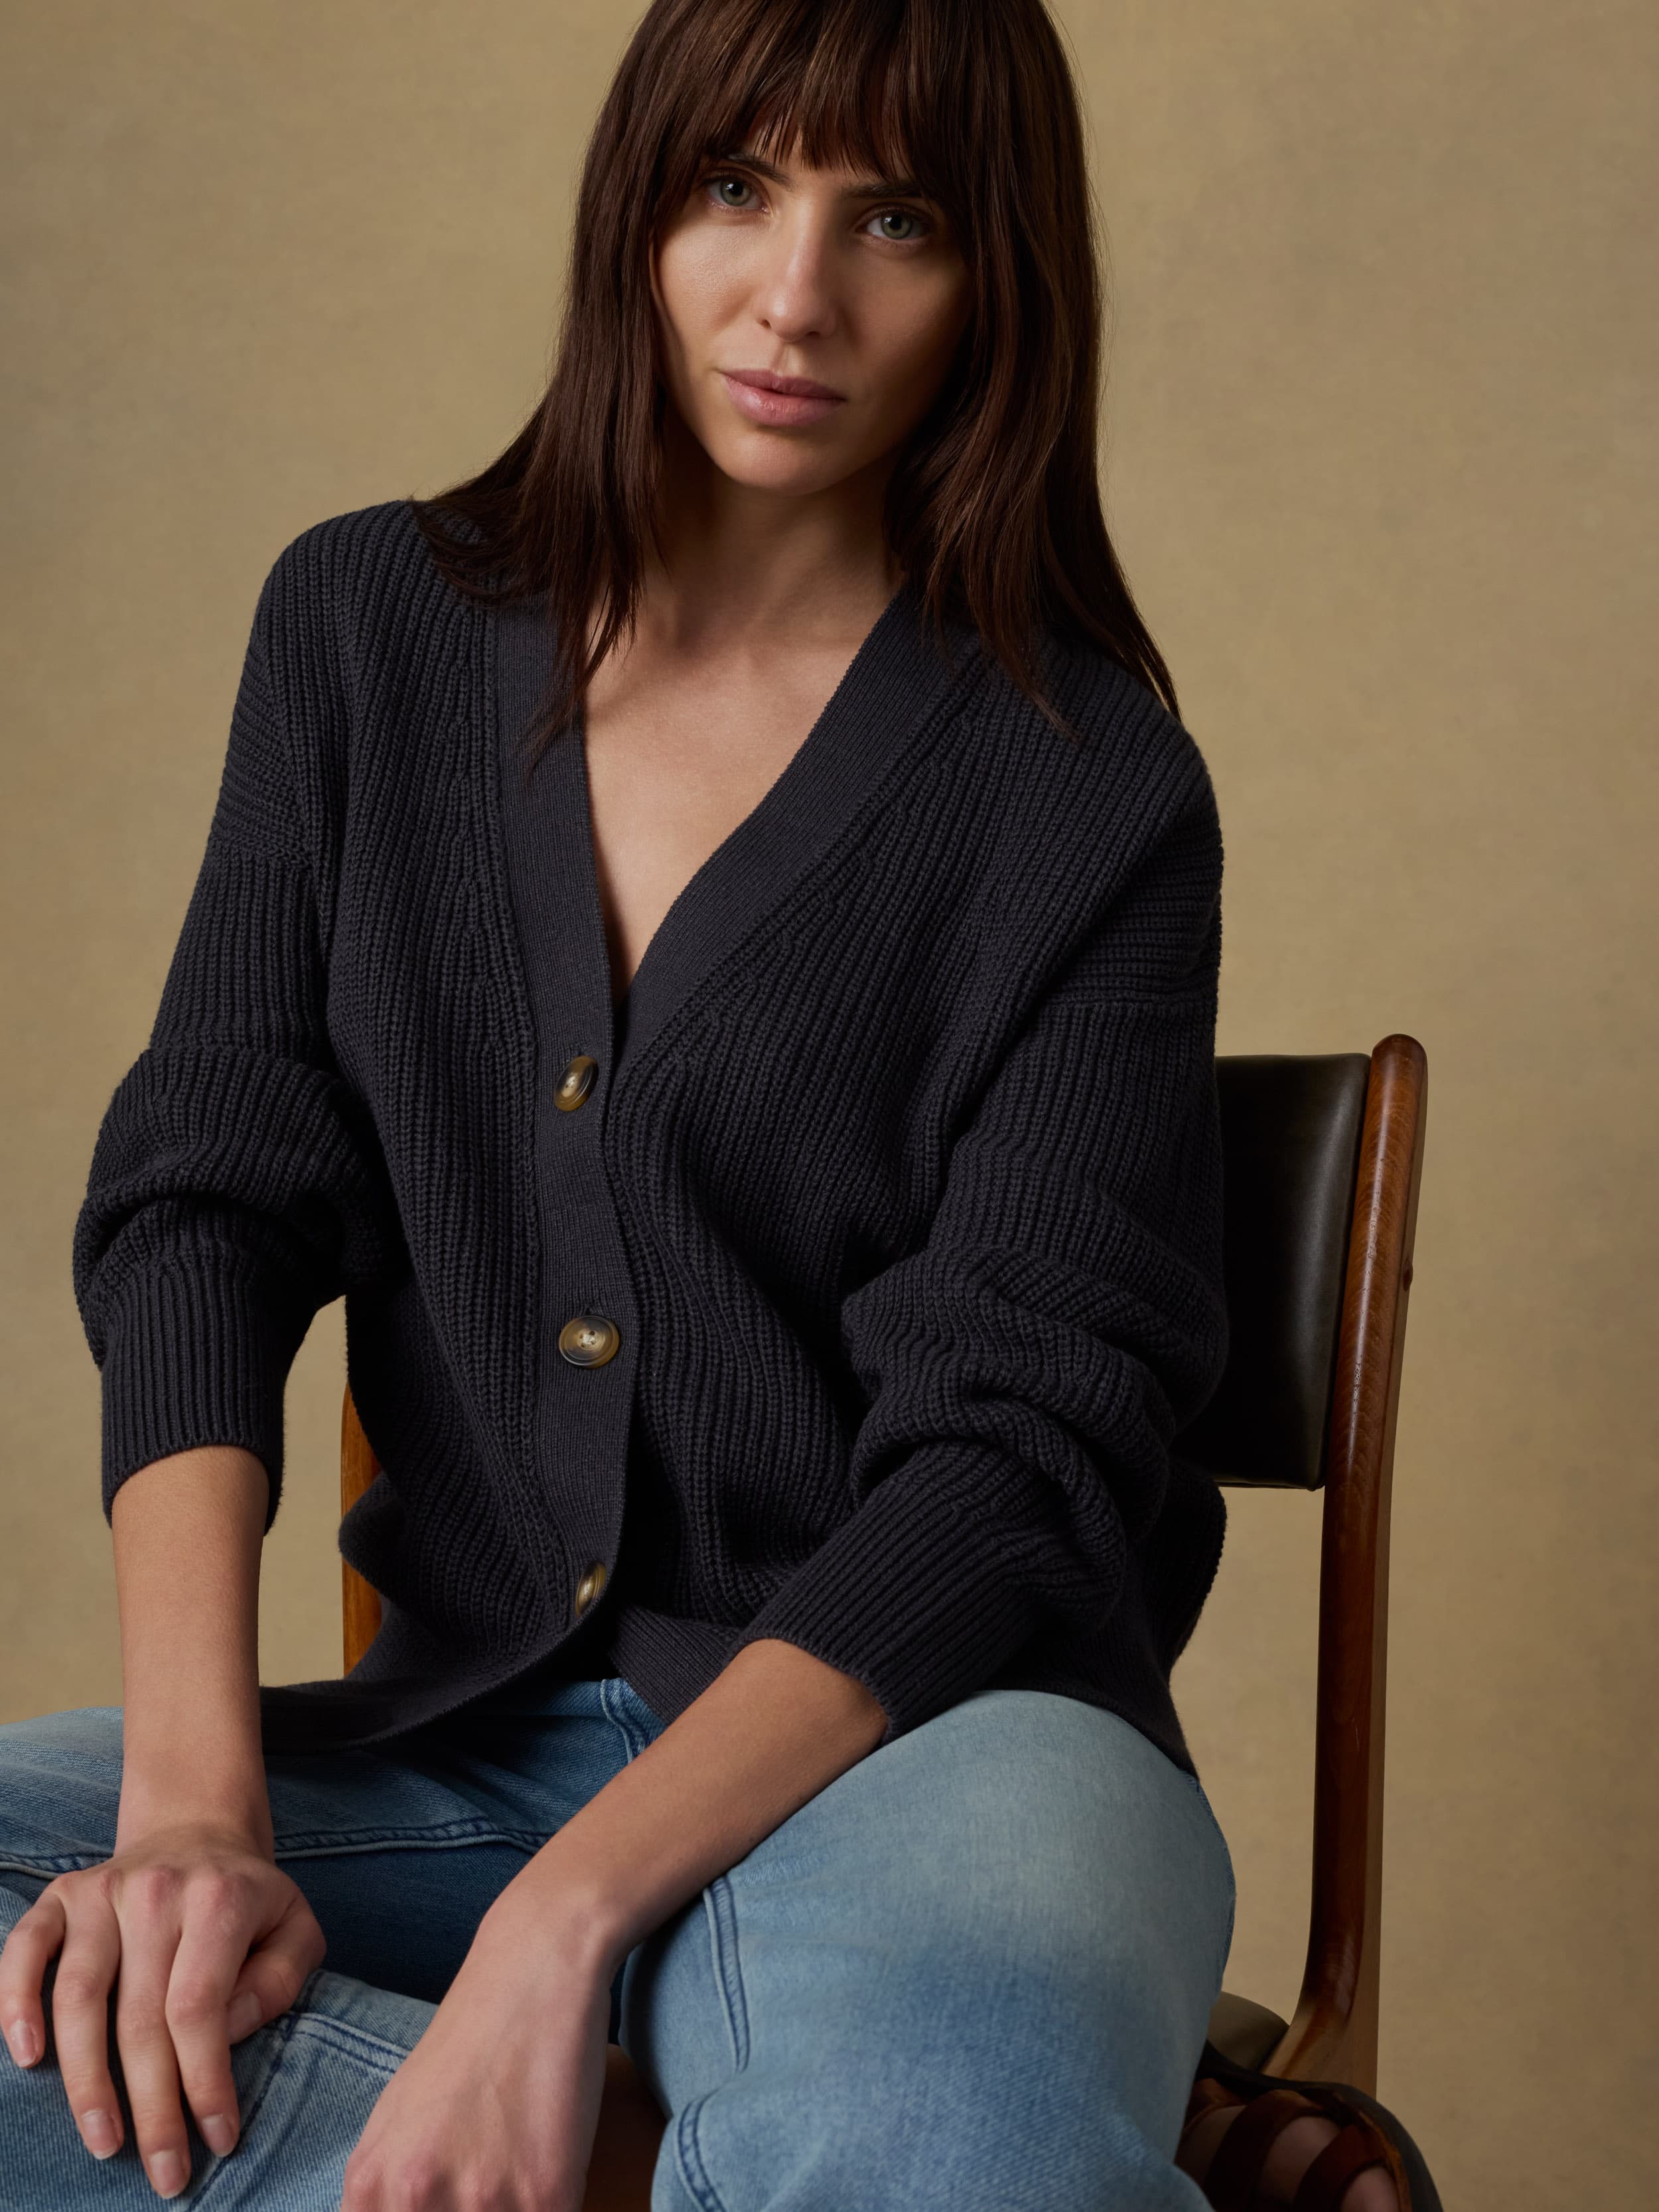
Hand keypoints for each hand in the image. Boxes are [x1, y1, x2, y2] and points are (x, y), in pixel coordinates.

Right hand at [0, 1820, 325, 2198]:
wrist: (197, 1831)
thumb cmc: (248, 1899)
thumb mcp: (296, 1927)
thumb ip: (280, 1981)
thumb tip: (229, 2032)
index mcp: (220, 1899)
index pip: (201, 2008)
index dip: (205, 2081)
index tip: (218, 2138)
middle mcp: (156, 1892)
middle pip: (140, 2018)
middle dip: (152, 2107)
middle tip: (164, 2173)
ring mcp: (102, 1891)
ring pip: (78, 1997)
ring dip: (85, 2080)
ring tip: (103, 2141)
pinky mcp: (61, 1896)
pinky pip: (25, 1949)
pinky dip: (15, 2002)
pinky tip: (26, 2056)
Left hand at [341, 1887, 614, 2211]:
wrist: (534, 1970)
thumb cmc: (468, 2043)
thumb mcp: (395, 2124)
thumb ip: (386, 2197)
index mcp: (370, 2186)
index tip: (447, 2210)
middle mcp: (415, 2199)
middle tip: (484, 2187)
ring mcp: (482, 2202)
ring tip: (515, 2169)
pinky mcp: (546, 2197)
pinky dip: (554, 2206)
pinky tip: (550, 2162)